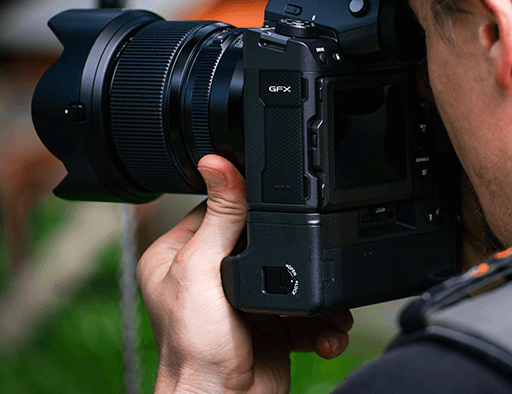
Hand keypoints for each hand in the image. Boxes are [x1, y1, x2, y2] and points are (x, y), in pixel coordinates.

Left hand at [137, 154, 353, 393]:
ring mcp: (243, 302)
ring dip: (316, 296)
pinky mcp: (272, 326)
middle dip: (295, 254)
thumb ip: (220, 217)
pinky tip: (326, 333)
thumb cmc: (194, 352)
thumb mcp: (203, 270)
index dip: (251, 205)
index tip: (280, 203)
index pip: (220, 208)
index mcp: (180, 256)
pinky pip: (307, 312)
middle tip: (310, 259)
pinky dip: (323, 323)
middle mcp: (210, 276)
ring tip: (327, 309)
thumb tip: (218, 163)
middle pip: (266, 241)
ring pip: (293, 277)